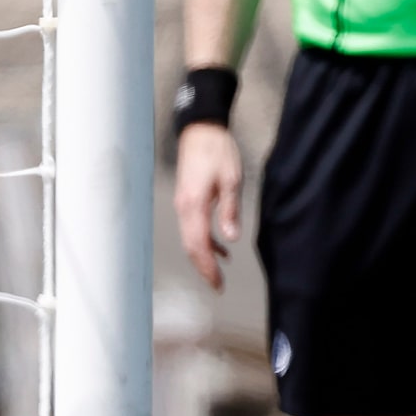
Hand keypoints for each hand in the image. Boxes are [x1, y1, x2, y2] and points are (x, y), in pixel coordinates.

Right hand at [173, 121, 242, 291]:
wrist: (202, 129)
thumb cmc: (217, 151)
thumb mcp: (232, 180)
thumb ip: (230, 211)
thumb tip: (231, 239)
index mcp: (194, 205)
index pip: (198, 245)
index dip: (207, 267)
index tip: (218, 284)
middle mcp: (184, 207)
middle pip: (190, 246)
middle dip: (203, 268)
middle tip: (218, 286)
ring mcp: (183, 203)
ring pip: (190, 238)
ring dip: (203, 256)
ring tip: (219, 273)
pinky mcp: (187, 199)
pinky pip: (193, 227)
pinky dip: (205, 241)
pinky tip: (222, 248)